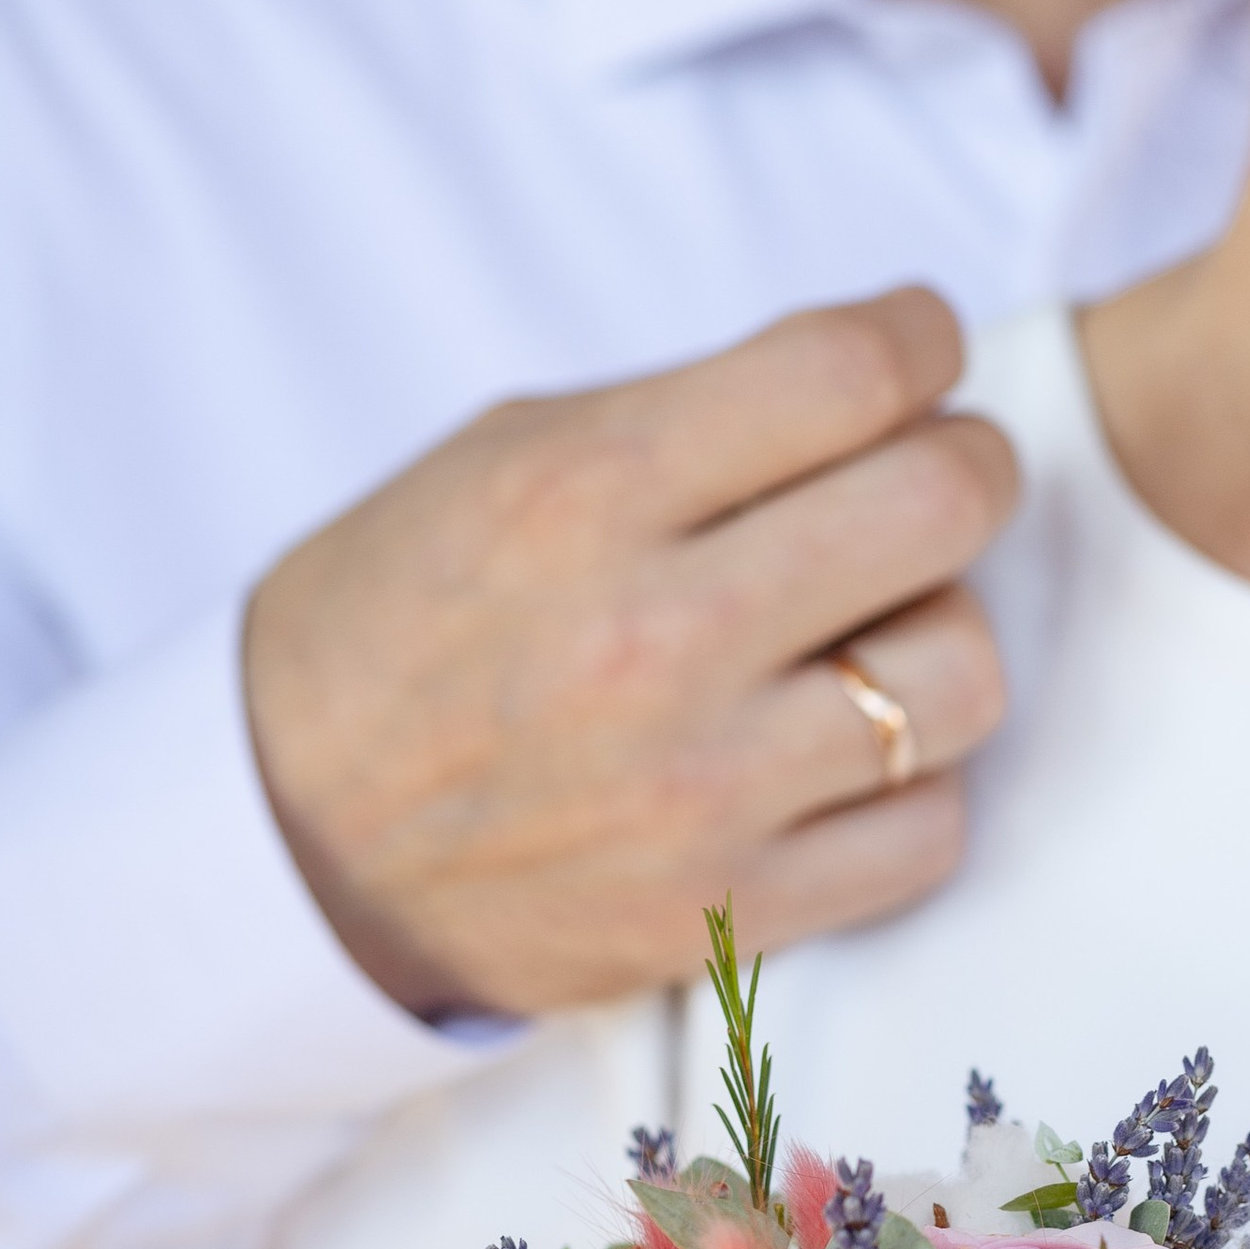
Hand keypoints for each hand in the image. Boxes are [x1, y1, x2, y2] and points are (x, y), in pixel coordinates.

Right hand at [243, 289, 1013, 1015]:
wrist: (285, 844)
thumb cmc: (404, 625)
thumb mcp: (505, 460)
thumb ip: (694, 416)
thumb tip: (885, 381)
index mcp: (585, 493)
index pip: (850, 370)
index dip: (921, 335)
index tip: (919, 346)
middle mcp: (655, 638)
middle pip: (944, 505)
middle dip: (963, 465)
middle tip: (927, 473)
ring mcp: (702, 789)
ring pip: (964, 674)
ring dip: (941, 633)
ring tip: (871, 628)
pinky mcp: (730, 913)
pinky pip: (930, 830)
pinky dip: (910, 782)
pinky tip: (838, 751)